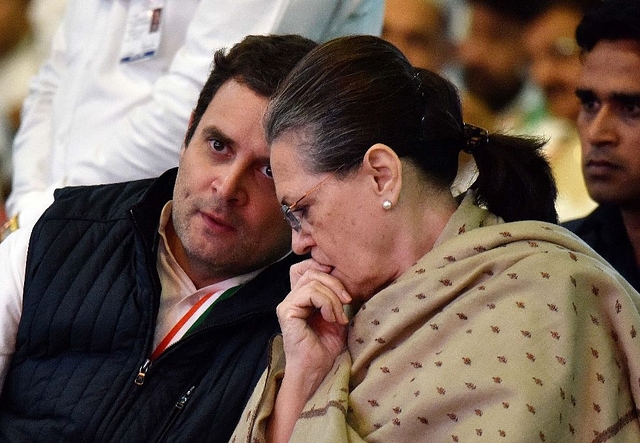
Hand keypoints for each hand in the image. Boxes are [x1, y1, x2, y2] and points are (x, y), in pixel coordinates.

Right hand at [278, 259, 351, 393]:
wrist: (317, 370)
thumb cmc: (327, 347)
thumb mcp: (337, 314)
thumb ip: (336, 295)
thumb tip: (345, 274)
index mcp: (302, 297)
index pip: (308, 267)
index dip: (325, 268)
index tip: (343, 288)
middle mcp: (292, 297)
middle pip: (312, 271)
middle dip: (335, 282)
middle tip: (348, 301)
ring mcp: (287, 304)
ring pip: (313, 280)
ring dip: (333, 297)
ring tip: (339, 316)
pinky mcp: (286, 311)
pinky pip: (310, 293)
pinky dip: (326, 303)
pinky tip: (332, 318)